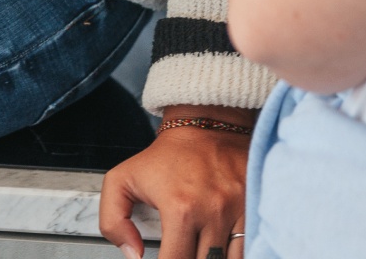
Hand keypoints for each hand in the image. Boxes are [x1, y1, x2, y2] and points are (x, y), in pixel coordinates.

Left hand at [99, 111, 252, 258]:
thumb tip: (133, 254)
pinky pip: (250, 243)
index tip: (164, 258)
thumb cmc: (168, 153)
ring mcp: (238, 208)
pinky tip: (223, 250)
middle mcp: (213, 212)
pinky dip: (237, 252)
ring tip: (202, 252)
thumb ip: (113, 221)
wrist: (208, 121)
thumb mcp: (122, 179)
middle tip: (181, 252)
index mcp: (180, 209)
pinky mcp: (253, 202)